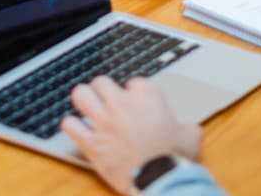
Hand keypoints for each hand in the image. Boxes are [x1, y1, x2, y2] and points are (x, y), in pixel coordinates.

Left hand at [60, 77, 201, 194]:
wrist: (162, 179)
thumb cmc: (176, 158)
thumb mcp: (190, 136)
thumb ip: (187, 126)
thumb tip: (190, 129)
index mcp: (146, 95)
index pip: (133, 82)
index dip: (134, 94)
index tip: (137, 105)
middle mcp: (121, 103)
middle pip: (102, 82)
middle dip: (104, 91)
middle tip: (108, 102)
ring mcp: (104, 121)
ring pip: (80, 94)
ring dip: (84, 100)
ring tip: (88, 107)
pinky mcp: (92, 142)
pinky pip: (70, 125)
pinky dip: (72, 126)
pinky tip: (78, 129)